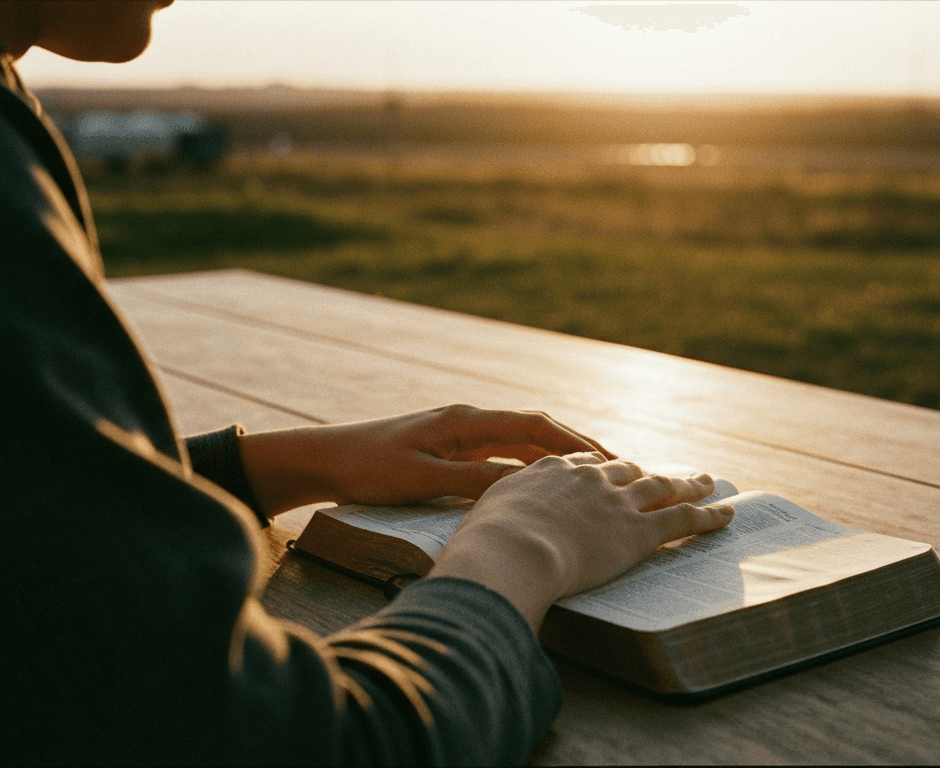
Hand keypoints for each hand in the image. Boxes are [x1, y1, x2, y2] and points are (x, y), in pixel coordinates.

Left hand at [236, 404, 614, 513]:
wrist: (322, 460)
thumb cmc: (368, 469)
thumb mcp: (424, 478)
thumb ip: (476, 480)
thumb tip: (530, 485)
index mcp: (465, 421)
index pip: (535, 426)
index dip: (575, 445)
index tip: (610, 463)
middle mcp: (467, 421)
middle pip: (536, 431)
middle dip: (577, 449)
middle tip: (617, 472)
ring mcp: (458, 434)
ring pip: (521, 443)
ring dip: (556, 459)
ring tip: (592, 480)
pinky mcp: (448, 450)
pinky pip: (502, 455)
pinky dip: (529, 467)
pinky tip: (543, 487)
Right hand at [430, 453, 734, 631]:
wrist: (510, 549)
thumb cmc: (485, 544)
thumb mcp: (481, 520)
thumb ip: (492, 522)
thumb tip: (477, 542)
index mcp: (549, 471)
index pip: (582, 463)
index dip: (601, 468)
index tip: (610, 469)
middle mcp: (588, 478)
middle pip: (626, 469)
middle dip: (647, 471)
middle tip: (662, 474)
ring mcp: (616, 502)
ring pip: (662, 487)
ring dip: (689, 484)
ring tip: (708, 482)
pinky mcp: (638, 531)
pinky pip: (682, 519)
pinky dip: (708, 516)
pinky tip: (727, 515)